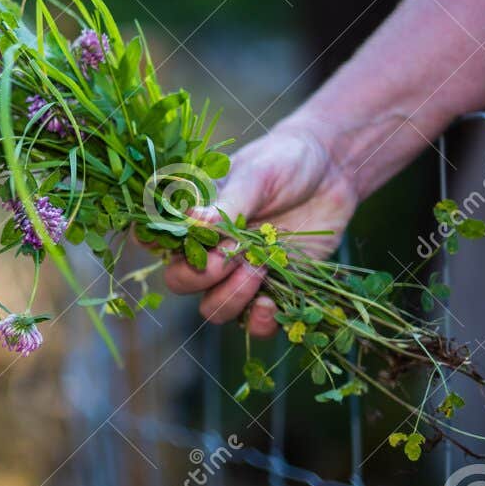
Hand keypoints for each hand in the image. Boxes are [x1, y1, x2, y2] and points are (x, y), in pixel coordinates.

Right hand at [163, 125, 359, 336]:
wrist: (334, 172)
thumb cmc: (284, 162)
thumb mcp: (256, 176)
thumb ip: (227, 204)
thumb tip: (192, 221)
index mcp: (194, 216)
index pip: (155, 236)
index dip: (151, 243)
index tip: (167, 241)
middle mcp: (209, 248)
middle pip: (180, 280)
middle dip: (200, 275)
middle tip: (229, 257)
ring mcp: (238, 273)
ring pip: (212, 307)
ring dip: (230, 297)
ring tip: (259, 270)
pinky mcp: (271, 290)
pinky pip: (252, 323)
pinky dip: (257, 322)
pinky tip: (270, 304)